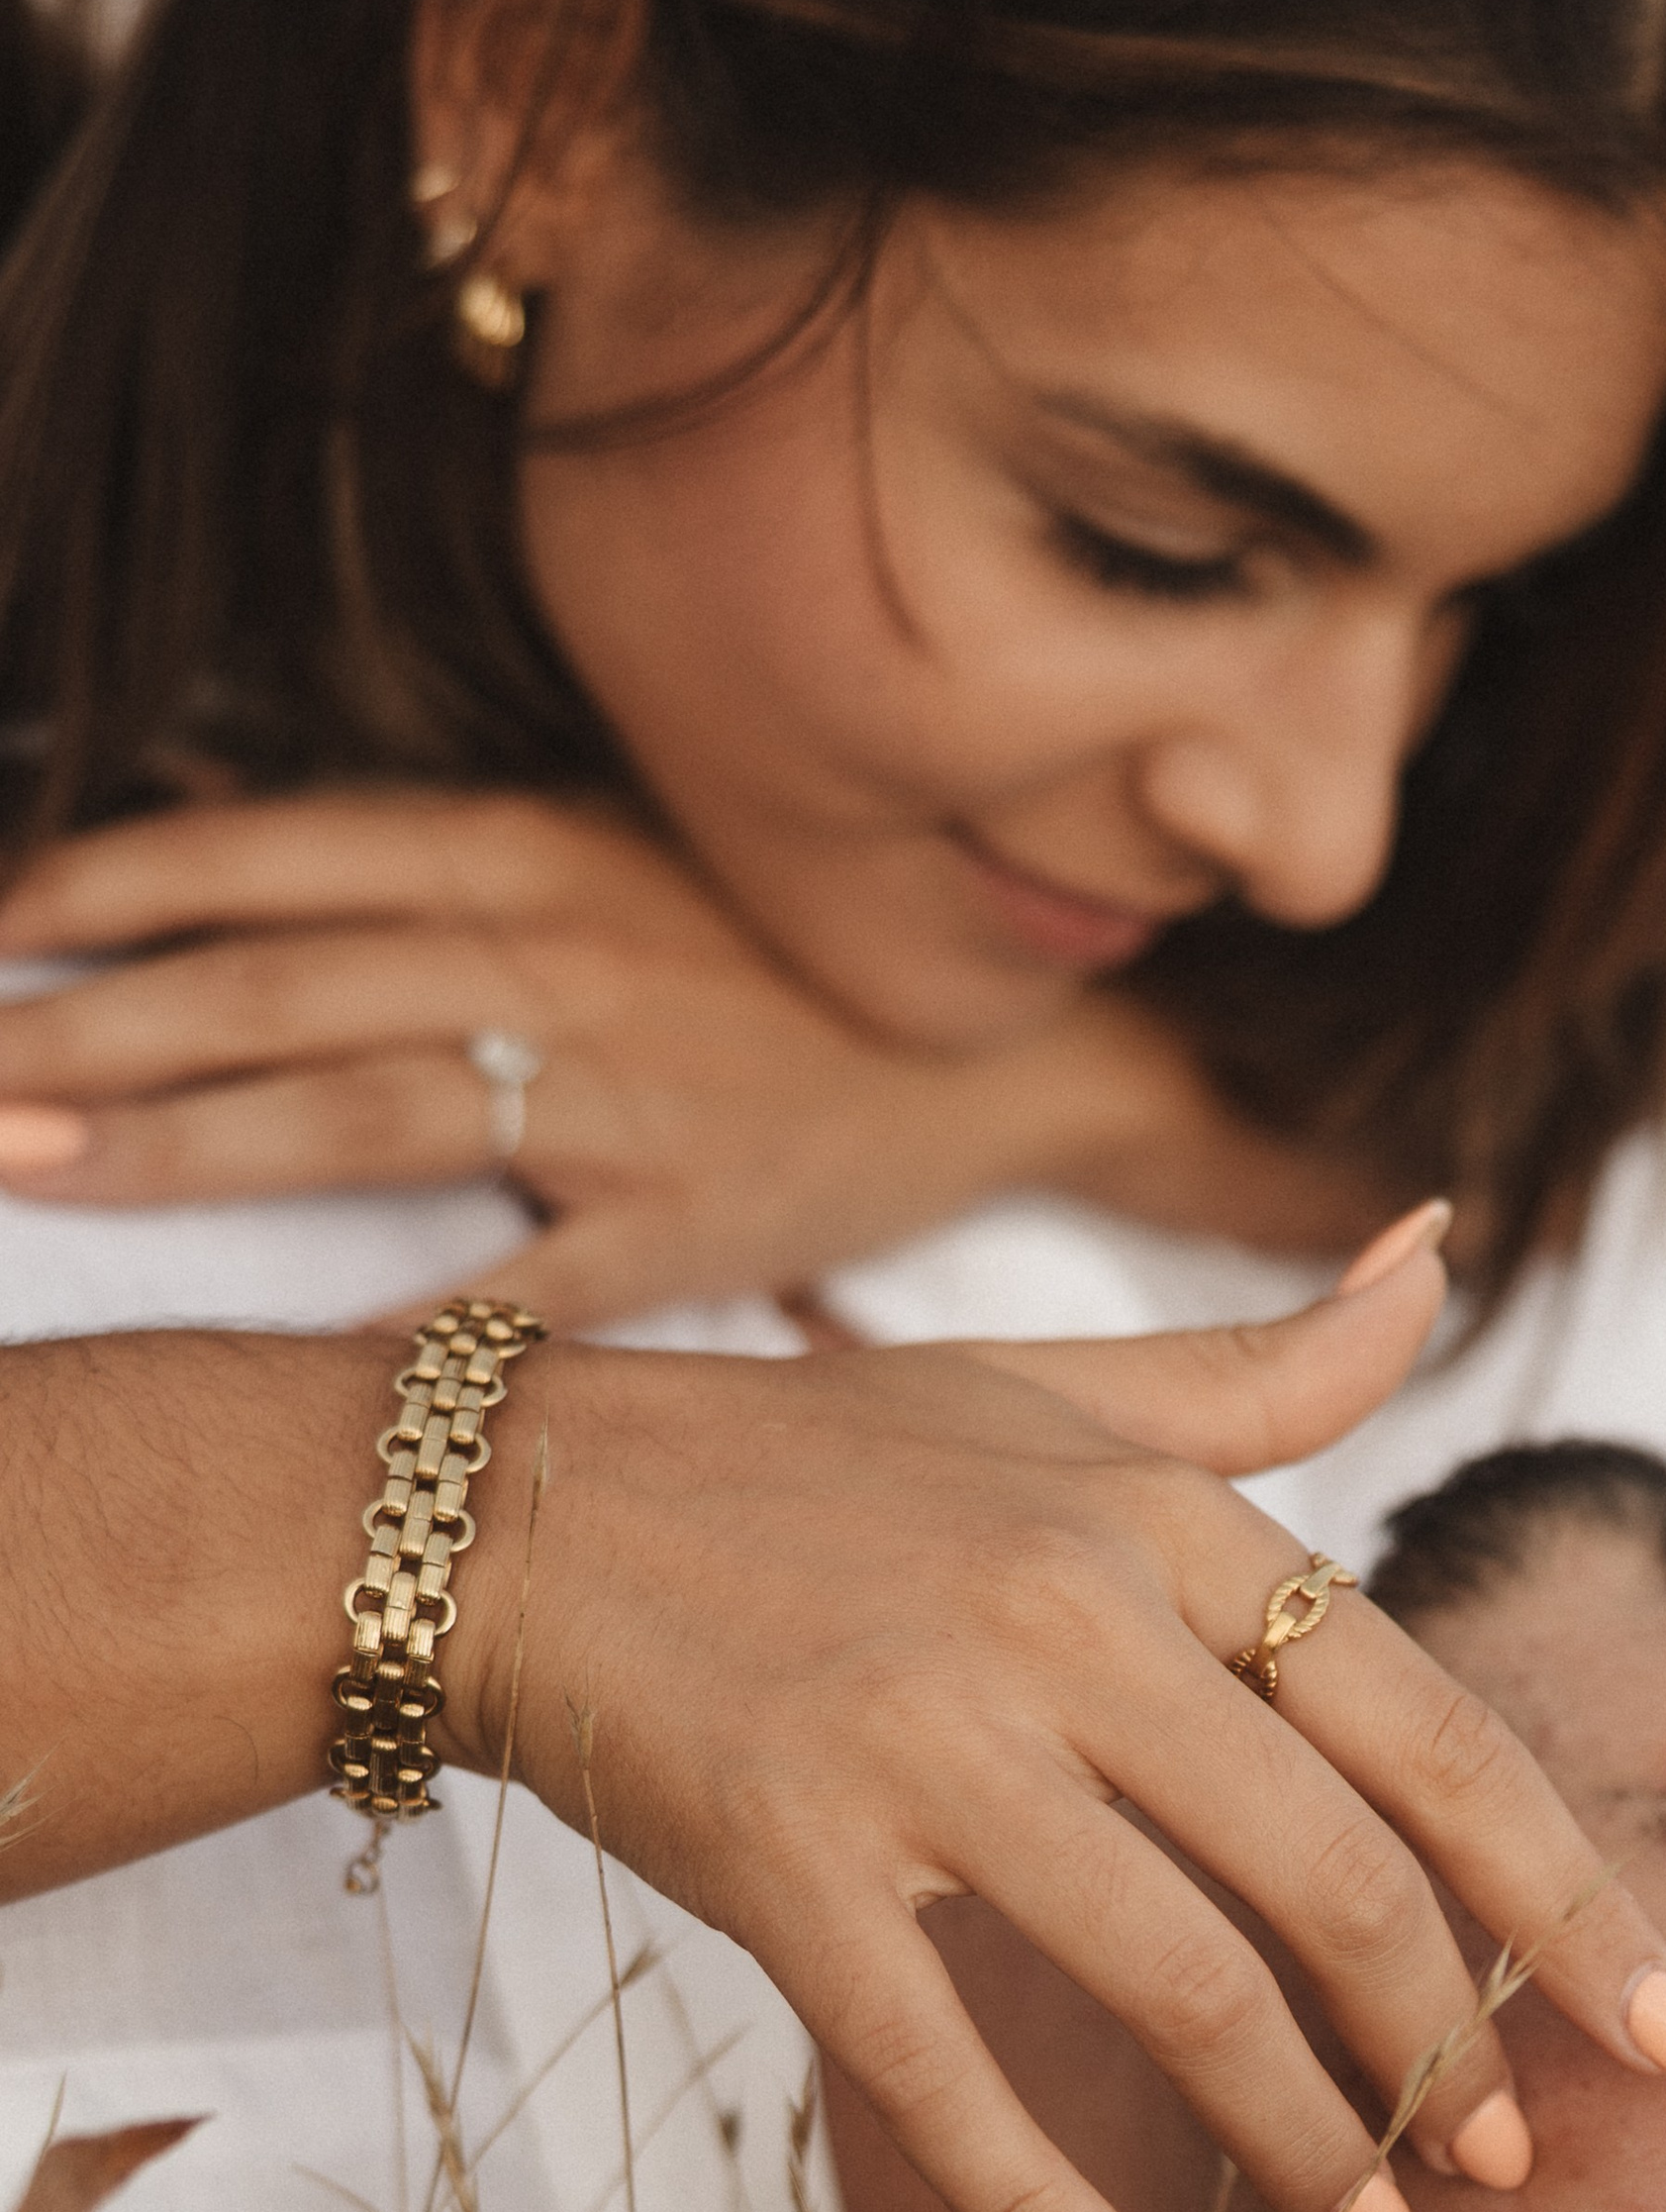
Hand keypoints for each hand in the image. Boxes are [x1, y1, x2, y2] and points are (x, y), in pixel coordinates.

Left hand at [0, 790, 1191, 1325]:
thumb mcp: (620, 849)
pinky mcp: (695, 1220)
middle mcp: (564, 952)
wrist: (1021, 1042)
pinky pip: (531, 1282)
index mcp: (535, 847)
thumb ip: (441, 864)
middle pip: (282, 982)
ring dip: (184, 1139)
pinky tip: (291, 1364)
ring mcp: (627, 1088)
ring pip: (368, 1106)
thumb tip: (231, 861)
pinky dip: (415, 1325)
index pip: (285, 848)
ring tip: (30, 1164)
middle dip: (93, 1027)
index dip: (119, 878)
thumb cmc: (785, 956)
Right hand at [451, 1229, 1665, 2211]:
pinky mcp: (794, 1871)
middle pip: (1333, 1879)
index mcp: (1157, 1521)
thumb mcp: (1053, 1387)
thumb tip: (1442, 1250)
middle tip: (1499, 2160)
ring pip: (1180, 1987)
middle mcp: (1065, 1626)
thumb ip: (1268, 1369)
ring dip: (1302, 2141)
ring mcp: (926, 1752)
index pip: (1428, 1733)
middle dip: (1447, 2048)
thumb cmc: (811, 1462)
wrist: (515, 1509)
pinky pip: (951, 2079)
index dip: (1569, 1903)